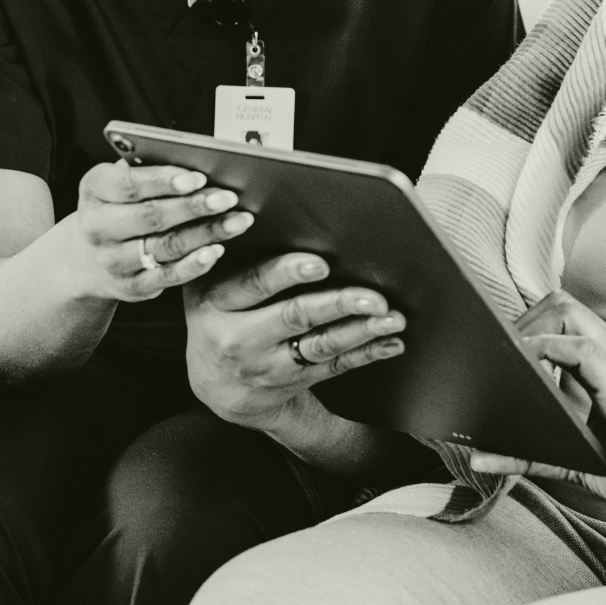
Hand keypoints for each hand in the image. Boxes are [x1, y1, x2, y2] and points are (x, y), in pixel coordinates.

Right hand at [50, 161, 250, 303]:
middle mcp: (97, 227)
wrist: (87, 258)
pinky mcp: (130, 286)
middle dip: (194, 206)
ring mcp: (112, 260)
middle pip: (150, 216)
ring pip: (165, 246)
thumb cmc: (119, 205)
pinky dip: (194, 264)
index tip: (198, 177)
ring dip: (206, 233)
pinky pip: (167, 276)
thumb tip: (199, 158)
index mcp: (94, 190)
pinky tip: (217, 250)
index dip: (164, 181)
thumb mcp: (121, 182)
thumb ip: (150, 168)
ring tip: (238, 221)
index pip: (129, 184)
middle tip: (229, 198)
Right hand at [183, 251, 406, 435]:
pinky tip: (391, 342)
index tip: (320, 264)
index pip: (253, 284)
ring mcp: (266, 364)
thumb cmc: (221, 317)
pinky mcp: (292, 381)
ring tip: (392, 318)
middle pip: (294, 316)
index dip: (286, 273)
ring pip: (320, 345)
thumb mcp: (212, 290)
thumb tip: (294, 218)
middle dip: (338, 304)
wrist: (214, 386)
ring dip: (361, 330)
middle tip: (374, 296)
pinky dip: (366, 353)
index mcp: (216, 302)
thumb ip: (241, 261)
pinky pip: (334, 367)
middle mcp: (238, 337)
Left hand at [470, 291, 605, 527]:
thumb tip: (482, 458)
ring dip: (528, 329)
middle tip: (494, 358)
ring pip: (566, 311)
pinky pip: (581, 348)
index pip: (565, 319)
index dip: (529, 327)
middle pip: (560, 302)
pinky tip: (525, 373)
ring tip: (501, 362)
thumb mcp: (581, 464)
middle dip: (521, 321)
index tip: (498, 356)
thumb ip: (535, 456)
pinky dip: (546, 352)